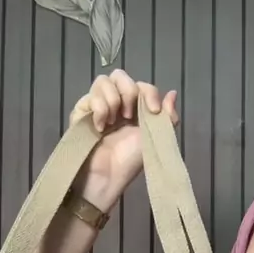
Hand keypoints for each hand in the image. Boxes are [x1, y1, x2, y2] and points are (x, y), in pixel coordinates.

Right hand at [70, 70, 178, 204]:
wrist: (107, 176)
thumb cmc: (130, 161)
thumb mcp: (156, 138)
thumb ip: (167, 116)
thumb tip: (172, 92)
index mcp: (134, 110)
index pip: (140, 85)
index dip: (148, 92)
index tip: (154, 110)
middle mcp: (115, 105)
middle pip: (119, 75)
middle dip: (128, 91)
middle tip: (130, 115)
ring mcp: (97, 107)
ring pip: (103, 81)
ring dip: (112, 99)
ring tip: (113, 122)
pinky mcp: (81, 113)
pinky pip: (89, 96)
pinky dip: (99, 109)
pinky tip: (101, 127)